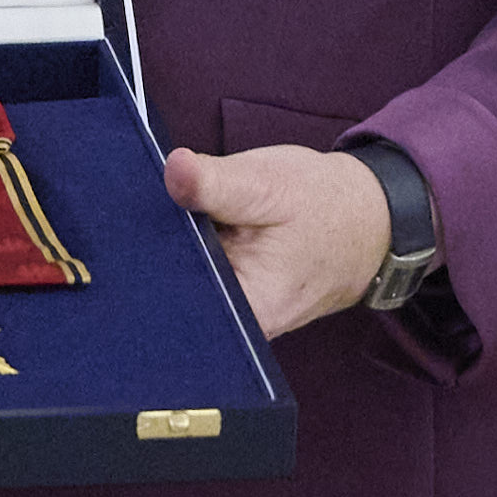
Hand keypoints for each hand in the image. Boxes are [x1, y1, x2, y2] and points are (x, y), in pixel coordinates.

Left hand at [163, 143, 390, 339]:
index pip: (173, 299)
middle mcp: (241, 327)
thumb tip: (173, 169)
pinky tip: (197, 227)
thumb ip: (216, 182)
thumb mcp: (269, 183)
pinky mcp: (237, 297)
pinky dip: (193, 250)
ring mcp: (239, 314)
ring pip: (185, 283)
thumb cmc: (324, 206)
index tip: (129, 226)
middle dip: (159, 250)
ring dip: (176, 248)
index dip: (145, 261)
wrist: (368, 219)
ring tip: (185, 217)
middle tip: (154, 210)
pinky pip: (200, 277)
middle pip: (175, 293)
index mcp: (250, 312)